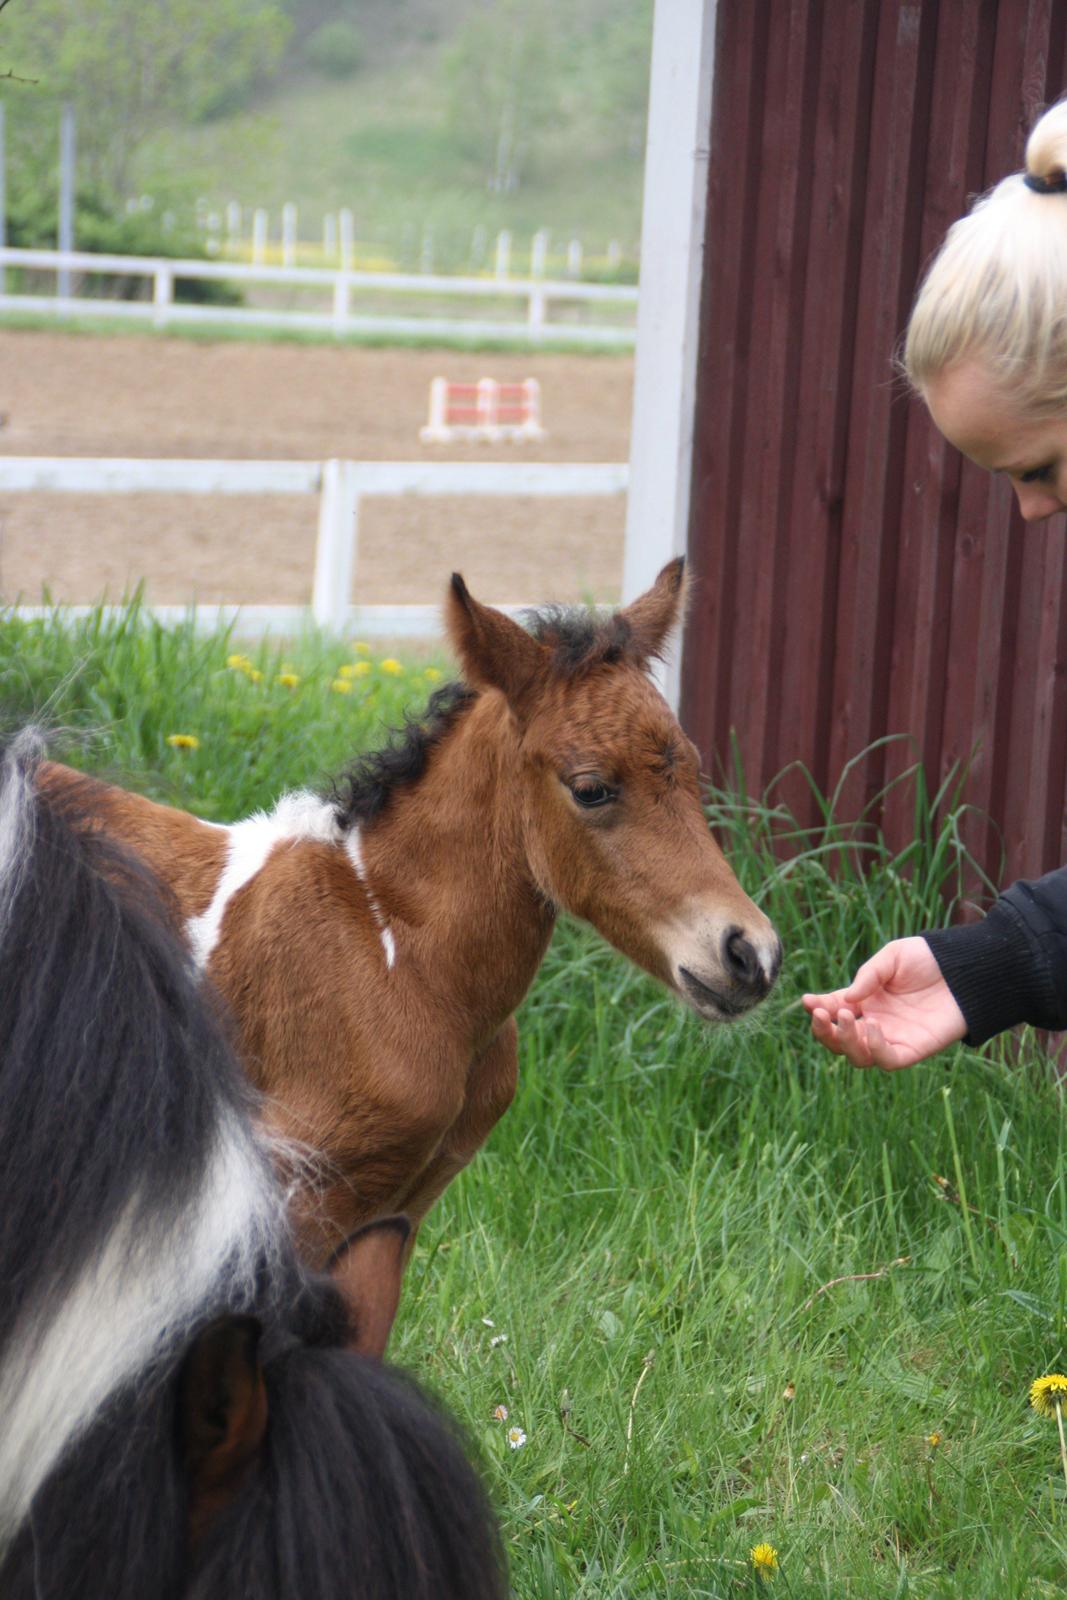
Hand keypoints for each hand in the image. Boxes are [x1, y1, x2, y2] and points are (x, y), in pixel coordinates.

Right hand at [802, 937, 966, 1069]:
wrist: (964, 968)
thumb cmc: (928, 959)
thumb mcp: (892, 957)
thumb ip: (868, 976)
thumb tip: (846, 1000)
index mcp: (865, 1001)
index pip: (833, 1011)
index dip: (817, 1008)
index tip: (807, 1001)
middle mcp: (875, 1023)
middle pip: (839, 1041)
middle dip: (824, 1031)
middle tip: (822, 1013)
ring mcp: (893, 1038)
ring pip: (858, 1056)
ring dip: (846, 1041)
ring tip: (849, 1018)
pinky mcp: (914, 1050)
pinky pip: (888, 1061)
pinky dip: (876, 1049)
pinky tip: (874, 1028)